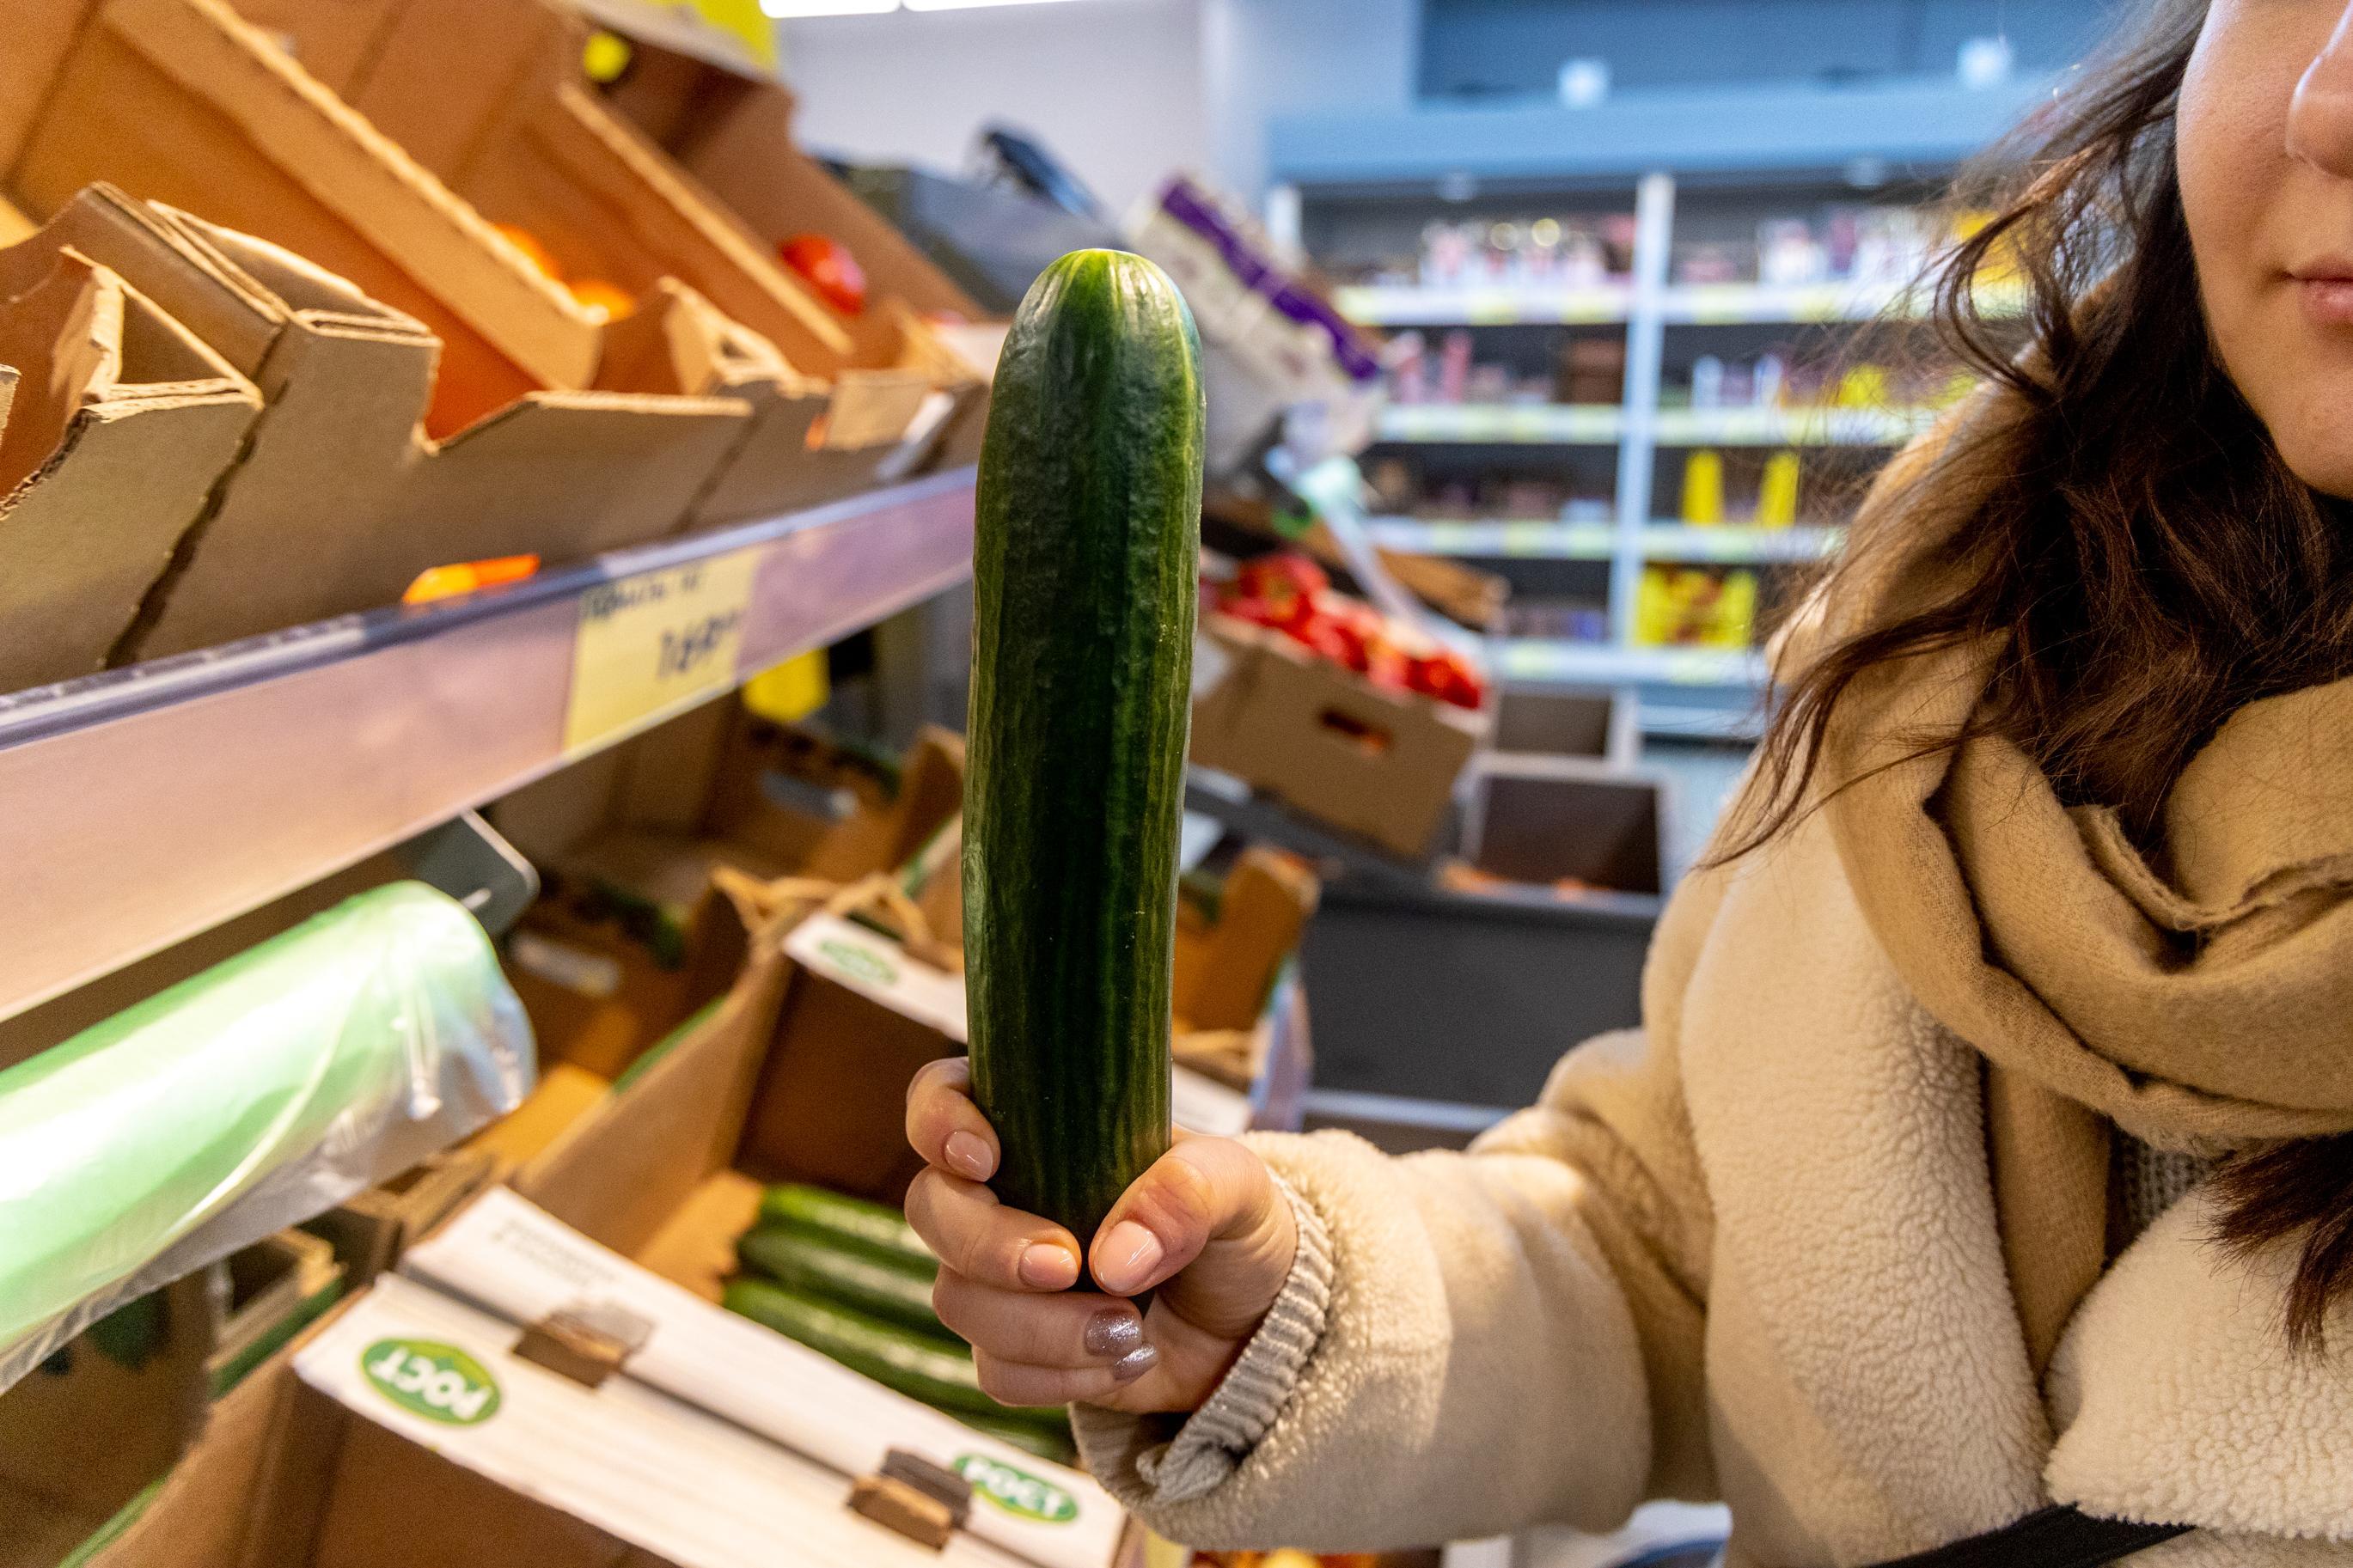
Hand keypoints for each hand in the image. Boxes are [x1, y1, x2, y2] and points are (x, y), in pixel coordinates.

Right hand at [903, 1058, 1296, 1414]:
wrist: (1256, 1325)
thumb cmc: (1236, 1229)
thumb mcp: (1238, 1189)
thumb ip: (1188, 1194)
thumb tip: (1113, 1258)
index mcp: (1044, 1129)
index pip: (946, 1095)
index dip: (939, 1119)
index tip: (984, 1157)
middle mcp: (1006, 1196)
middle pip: (931, 1206)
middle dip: (989, 1245)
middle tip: (1065, 1266)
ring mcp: (1002, 1277)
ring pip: (959, 1299)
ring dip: (1044, 1327)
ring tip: (1130, 1326)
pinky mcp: (1017, 1350)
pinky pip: (996, 1370)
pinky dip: (1062, 1375)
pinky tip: (1127, 1359)